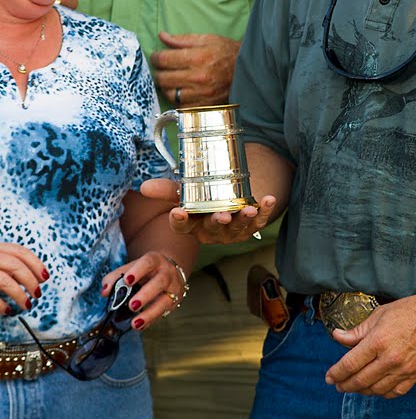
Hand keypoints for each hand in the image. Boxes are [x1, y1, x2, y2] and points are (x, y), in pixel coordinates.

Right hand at [0, 243, 48, 313]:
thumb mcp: (1, 265)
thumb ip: (15, 268)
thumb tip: (39, 278)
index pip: (20, 251)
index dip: (36, 264)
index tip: (45, 278)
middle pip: (15, 265)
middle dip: (30, 280)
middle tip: (38, 294)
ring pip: (5, 280)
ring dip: (20, 295)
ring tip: (27, 305)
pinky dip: (1, 304)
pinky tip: (7, 310)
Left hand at [101, 250, 187, 330]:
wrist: (169, 271)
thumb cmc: (147, 271)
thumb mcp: (132, 268)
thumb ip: (115, 277)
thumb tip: (105, 291)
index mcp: (155, 260)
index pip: (148, 263)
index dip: (138, 271)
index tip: (127, 281)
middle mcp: (167, 273)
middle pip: (160, 282)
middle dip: (146, 295)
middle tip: (131, 305)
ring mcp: (173, 289)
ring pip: (165, 301)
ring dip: (150, 313)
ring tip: (135, 323)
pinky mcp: (174, 302)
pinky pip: (163, 313)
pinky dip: (150, 321)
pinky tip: (140, 326)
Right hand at [140, 178, 275, 242]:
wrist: (231, 201)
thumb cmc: (204, 198)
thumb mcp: (186, 193)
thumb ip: (168, 190)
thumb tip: (144, 187)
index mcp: (192, 225)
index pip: (182, 227)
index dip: (179, 221)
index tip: (177, 212)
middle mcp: (211, 231)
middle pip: (213, 228)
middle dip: (217, 222)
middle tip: (221, 215)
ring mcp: (232, 232)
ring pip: (237, 227)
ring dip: (243, 218)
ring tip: (248, 208)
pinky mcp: (251, 227)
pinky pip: (259, 221)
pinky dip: (265, 210)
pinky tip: (269, 199)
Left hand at [150, 32, 240, 106]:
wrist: (248, 71)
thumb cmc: (227, 52)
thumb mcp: (207, 39)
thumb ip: (182, 39)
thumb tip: (162, 36)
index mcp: (197, 58)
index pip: (164, 59)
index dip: (155, 57)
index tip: (156, 57)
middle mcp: (198, 77)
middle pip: (163, 78)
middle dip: (158, 72)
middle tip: (161, 68)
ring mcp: (201, 94)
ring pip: (170, 94)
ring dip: (166, 87)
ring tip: (170, 80)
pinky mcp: (205, 105)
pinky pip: (181, 105)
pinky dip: (177, 98)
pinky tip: (180, 90)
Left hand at [324, 293, 415, 397]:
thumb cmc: (410, 311)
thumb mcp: (379, 315)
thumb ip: (357, 331)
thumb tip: (337, 336)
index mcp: (378, 341)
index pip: (350, 364)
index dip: (336, 373)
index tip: (329, 377)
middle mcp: (390, 359)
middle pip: (360, 380)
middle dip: (345, 385)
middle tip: (338, 385)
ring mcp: (404, 370)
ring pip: (376, 390)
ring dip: (362, 390)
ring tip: (354, 386)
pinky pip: (395, 392)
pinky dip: (382, 393)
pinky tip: (375, 389)